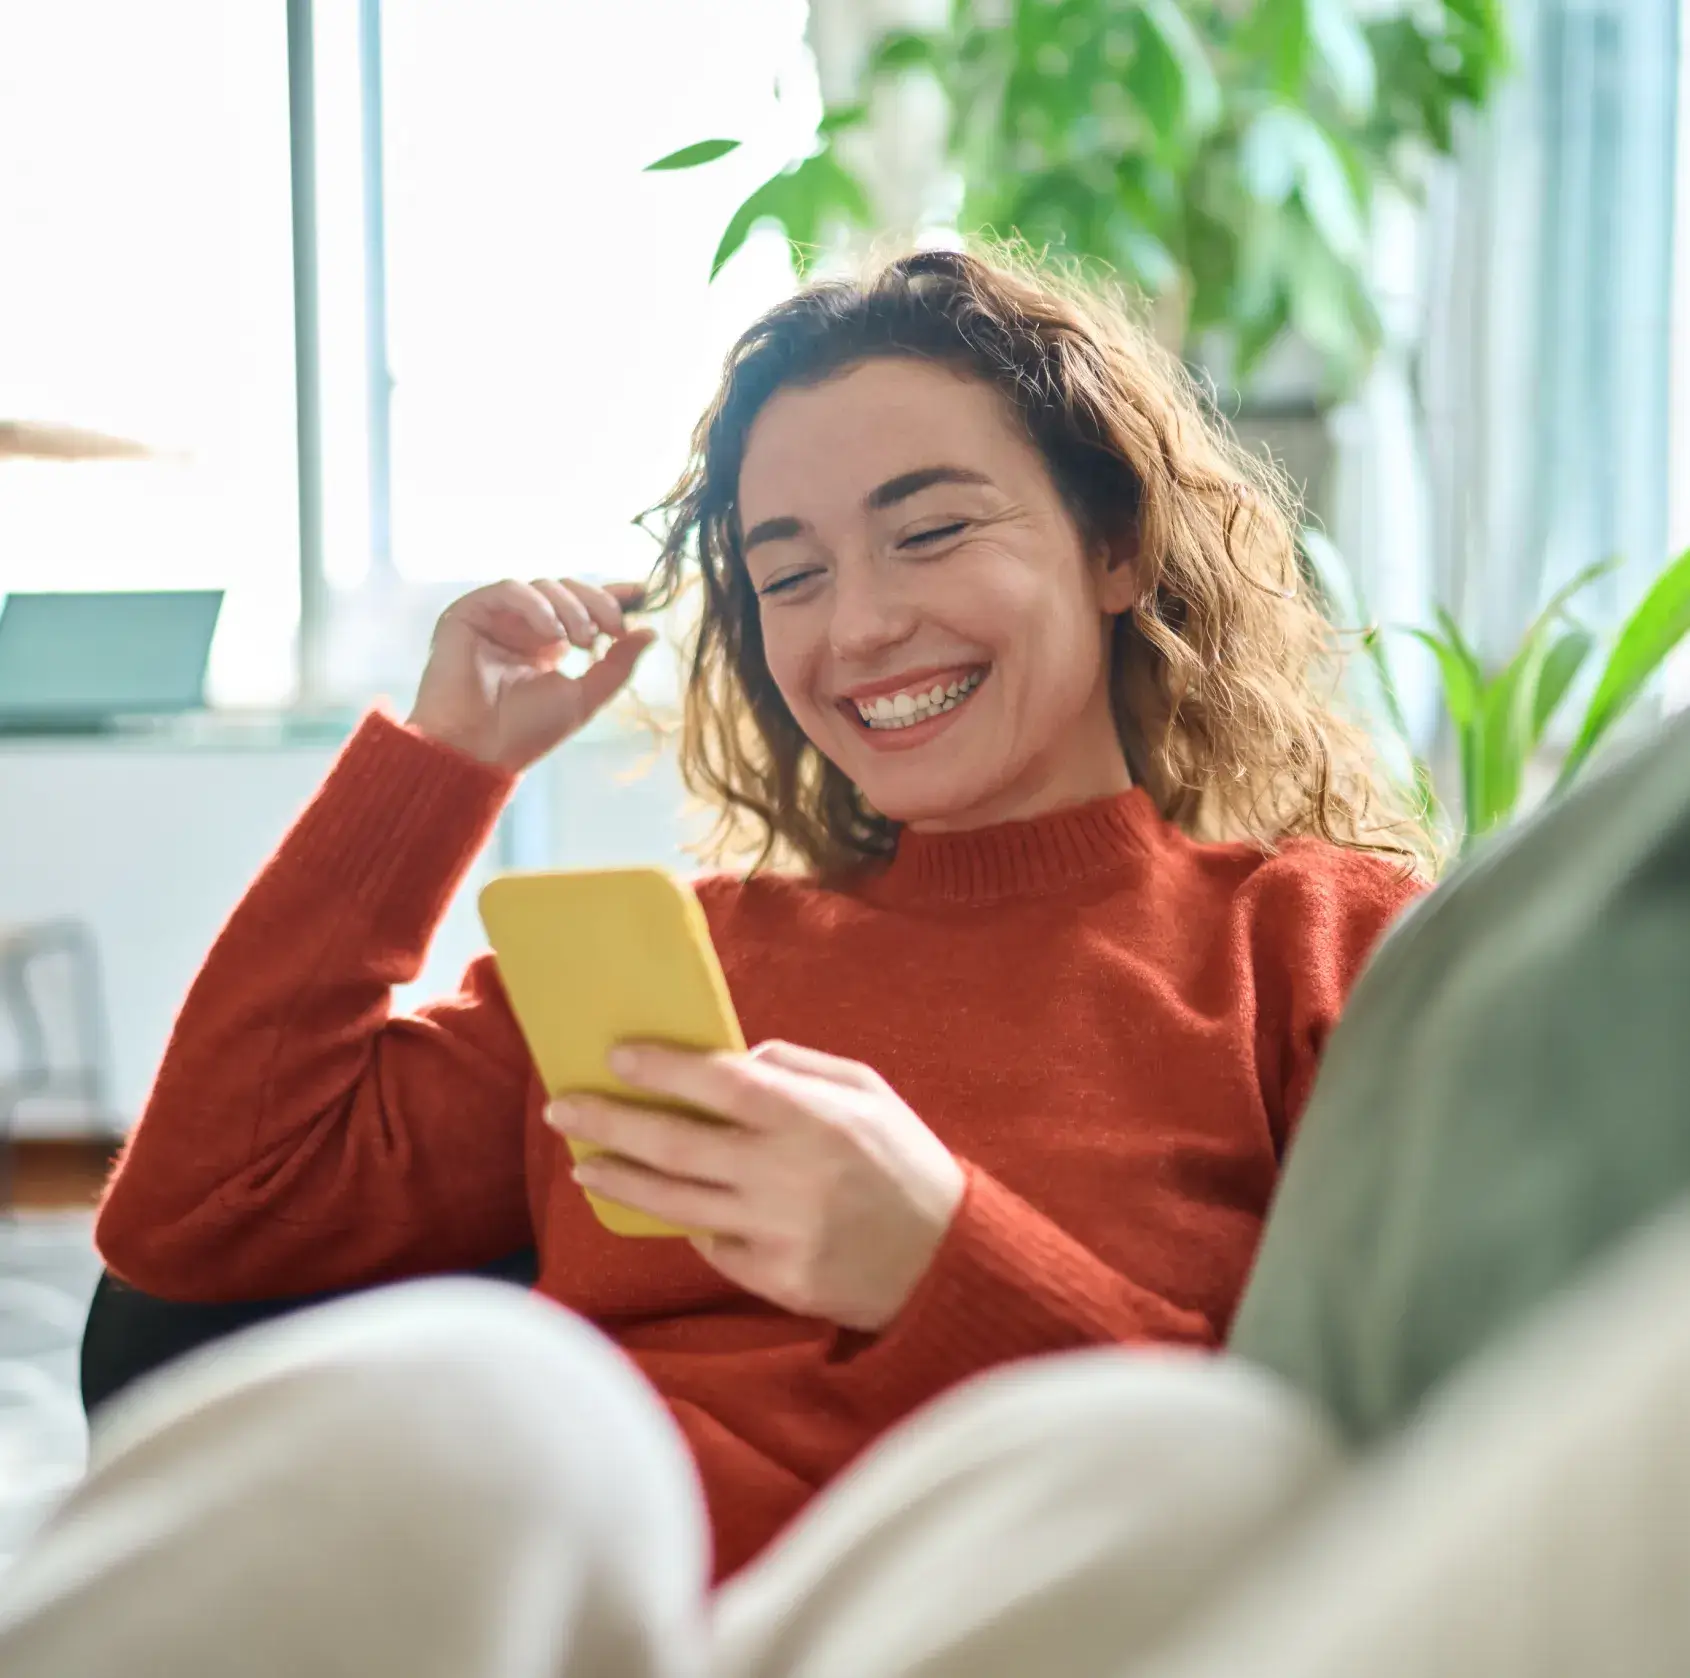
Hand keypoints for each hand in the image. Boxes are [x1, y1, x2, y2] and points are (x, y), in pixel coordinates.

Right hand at [407, 577, 655, 771]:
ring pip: (543, 586)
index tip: (642, 592)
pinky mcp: (469, 613)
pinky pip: (509, 589)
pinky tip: (552, 632)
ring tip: (582, 641)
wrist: (477, 750)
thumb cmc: (525, 733)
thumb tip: (650, 632)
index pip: (583, 606)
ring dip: (571, 608)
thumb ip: (617, 666)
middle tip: (613, 629)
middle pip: (567, 590)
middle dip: (597, 603)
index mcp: (548, 644)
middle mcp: (522, 627)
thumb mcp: (584, 698)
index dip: (612, 595)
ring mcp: (496, 618)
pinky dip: (537, 605)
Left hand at [548, 1041, 965, 1331]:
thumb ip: (800, 1066)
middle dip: (610, 1121)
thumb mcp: (869, 1092)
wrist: (948, 1262)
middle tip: (564, 1108)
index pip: (720, 1083)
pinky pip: (710, 1245)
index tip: (615, 1055)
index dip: (662, 1068)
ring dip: (620, 1181)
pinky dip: (687, 1222)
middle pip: (675, 1144)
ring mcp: (777, 1233)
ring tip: (583, 1165)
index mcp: (813, 1118)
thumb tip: (733, 1057)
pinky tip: (668, 1206)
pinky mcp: (773, 1279)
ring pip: (675, 1203)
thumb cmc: (905, 1162)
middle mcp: (787, 1175)